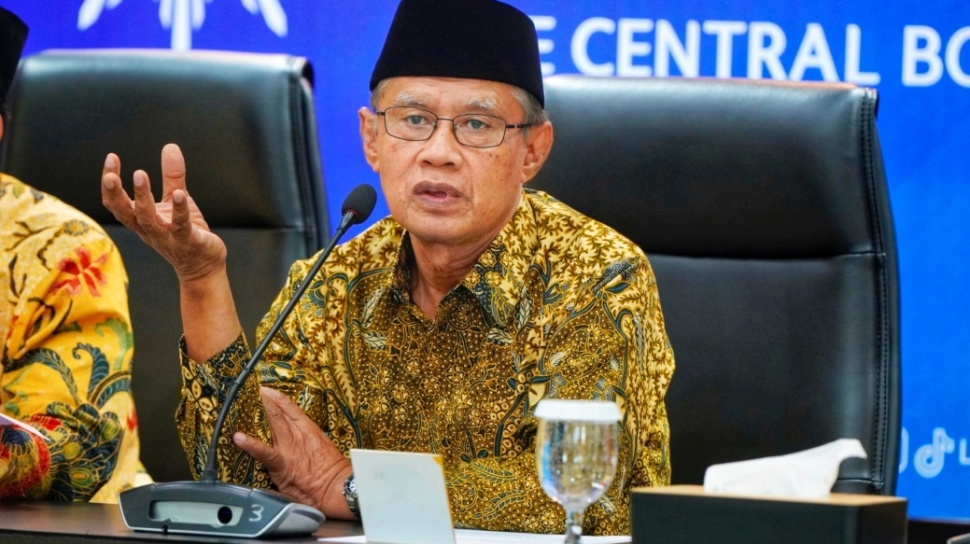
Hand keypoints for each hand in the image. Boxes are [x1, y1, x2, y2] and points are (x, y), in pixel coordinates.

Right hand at [101, 143, 227, 281]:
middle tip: (110, 174)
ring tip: (139, 174)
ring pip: (148, 219)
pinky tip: (180, 194)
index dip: (109, 183)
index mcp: (141, 220)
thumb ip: (172, 175)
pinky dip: (180, 210)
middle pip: (125, 213)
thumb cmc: (186, 232)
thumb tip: (170, 145)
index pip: (116, 203)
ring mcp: (167, 237)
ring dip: (142, 198)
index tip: (112, 157)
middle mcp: (149, 230)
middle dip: (115, 193)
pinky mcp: (188, 241)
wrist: (203, 266)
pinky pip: (181, 225)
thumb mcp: (176, 200)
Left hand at [233, 387, 353, 517]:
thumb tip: (298, 446)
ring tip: (250, 402)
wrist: (336, 486)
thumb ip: (308, 444)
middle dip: (270, 402)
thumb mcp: (323, 450)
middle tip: (260, 392)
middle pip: (281, 415)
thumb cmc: (333, 472)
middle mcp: (298, 436)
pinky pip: (263, 452)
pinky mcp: (280, 463)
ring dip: (264, 413)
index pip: (292, 411)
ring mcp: (288, 449)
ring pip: (274, 425)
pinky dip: (251, 444)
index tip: (270, 392)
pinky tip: (238, 438)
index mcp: (309, 431)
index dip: (280, 400)